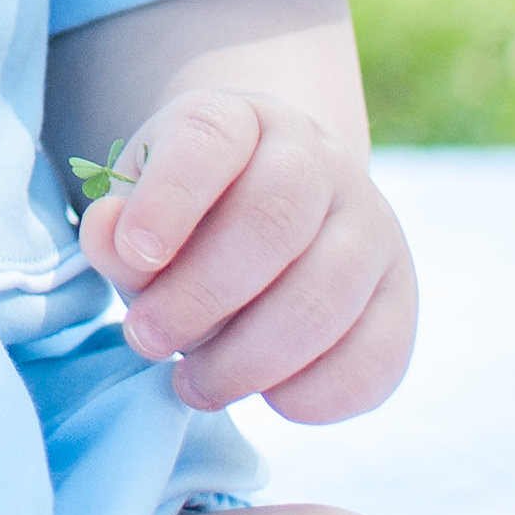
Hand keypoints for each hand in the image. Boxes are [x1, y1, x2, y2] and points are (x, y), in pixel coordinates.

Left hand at [75, 90, 415, 423]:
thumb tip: (113, 238)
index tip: (134, 253)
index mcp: (243, 119)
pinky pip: (374, 357)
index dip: (170, 196)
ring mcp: (372, 225)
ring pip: (325, 296)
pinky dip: (313, 393)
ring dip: (248, 358)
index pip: (210, 136)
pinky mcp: (401, 296)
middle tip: (145, 339)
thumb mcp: (138, 208)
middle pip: (274, 219)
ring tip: (194, 383)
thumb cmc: (188, 220)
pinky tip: (266, 396)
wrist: (275, 214)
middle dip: (200, 295)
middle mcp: (320, 159)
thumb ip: (115, 230)